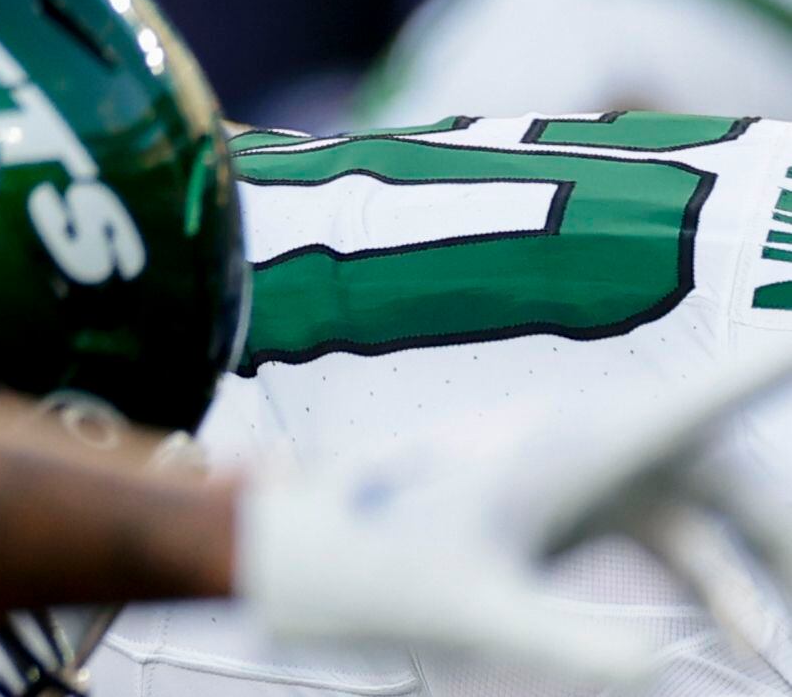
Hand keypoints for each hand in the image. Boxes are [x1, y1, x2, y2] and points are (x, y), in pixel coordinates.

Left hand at [238, 340, 791, 682]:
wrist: (302, 548)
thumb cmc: (373, 570)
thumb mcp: (472, 612)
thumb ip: (567, 640)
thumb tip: (664, 667)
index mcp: (567, 446)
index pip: (687, 407)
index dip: (749, 377)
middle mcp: (584, 443)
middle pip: (721, 472)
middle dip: (780, 536)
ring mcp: (582, 473)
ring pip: (703, 508)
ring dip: (755, 569)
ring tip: (780, 650)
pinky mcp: (571, 505)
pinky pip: (670, 533)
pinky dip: (715, 583)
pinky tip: (748, 641)